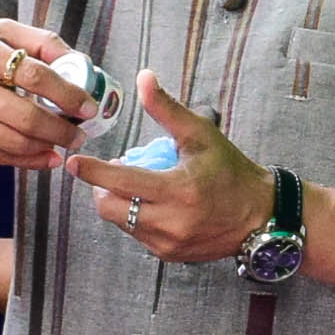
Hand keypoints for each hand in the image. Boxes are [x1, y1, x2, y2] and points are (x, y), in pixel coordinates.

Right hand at [0, 20, 97, 168]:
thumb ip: (35, 40)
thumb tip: (76, 60)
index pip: (36, 75)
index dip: (69, 94)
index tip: (88, 105)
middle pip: (28, 117)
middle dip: (64, 130)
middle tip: (81, 132)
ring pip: (15, 143)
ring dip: (49, 148)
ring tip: (66, 144)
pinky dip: (27, 161)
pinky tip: (46, 157)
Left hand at [68, 73, 272, 264]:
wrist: (259, 216)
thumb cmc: (231, 171)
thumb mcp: (201, 135)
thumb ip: (167, 108)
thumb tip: (143, 78)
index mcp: (178, 190)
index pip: (120, 182)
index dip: (92, 172)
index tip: (74, 162)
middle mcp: (171, 221)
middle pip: (111, 208)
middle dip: (102, 188)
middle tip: (110, 171)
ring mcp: (168, 243)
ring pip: (121, 223)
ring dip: (118, 202)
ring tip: (134, 185)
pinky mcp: (170, 255)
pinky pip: (137, 235)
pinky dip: (135, 218)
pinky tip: (150, 204)